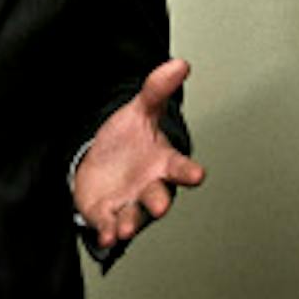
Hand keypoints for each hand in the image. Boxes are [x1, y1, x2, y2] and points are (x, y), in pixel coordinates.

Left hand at [73, 57, 204, 250]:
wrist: (100, 160)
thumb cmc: (128, 139)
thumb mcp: (141, 110)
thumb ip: (157, 89)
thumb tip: (180, 64)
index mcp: (162, 163)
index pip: (180, 167)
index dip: (188, 171)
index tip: (198, 174)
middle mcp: (149, 186)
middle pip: (158, 196)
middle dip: (160, 202)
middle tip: (161, 205)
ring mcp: (129, 203)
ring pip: (134, 216)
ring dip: (130, 222)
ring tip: (125, 227)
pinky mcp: (107, 214)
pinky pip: (109, 225)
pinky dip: (107, 232)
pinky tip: (105, 235)